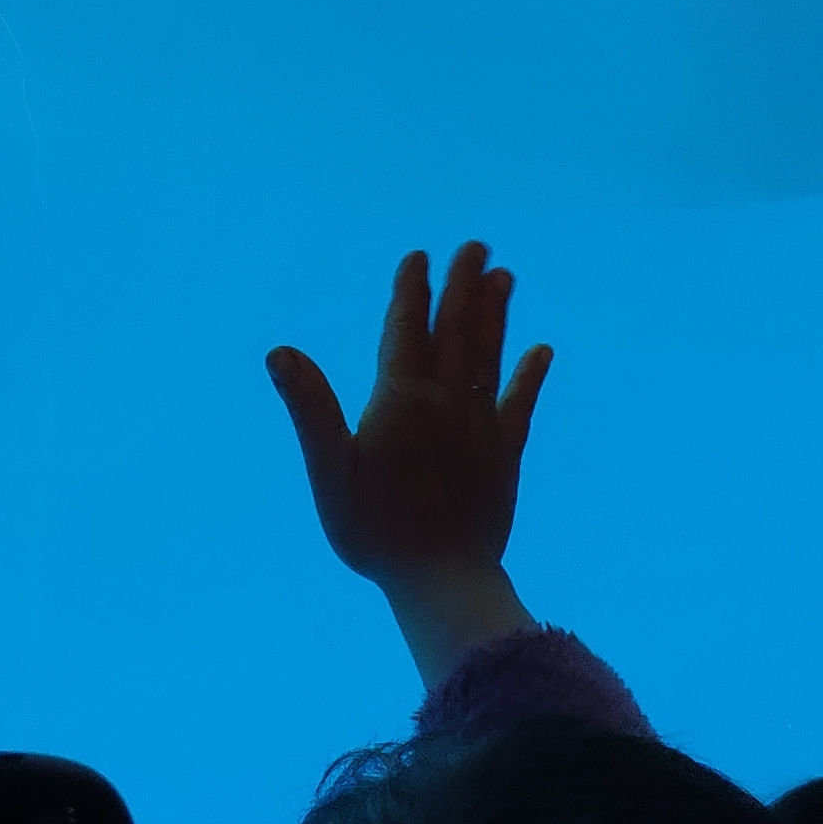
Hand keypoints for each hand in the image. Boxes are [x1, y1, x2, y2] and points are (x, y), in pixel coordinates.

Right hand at [268, 242, 551, 688]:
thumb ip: (310, 407)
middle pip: (457, 331)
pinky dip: (530, 375)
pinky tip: (542, 351)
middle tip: (476, 245)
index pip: (407, 330)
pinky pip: (520, 404)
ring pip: (490, 356)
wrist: (441, 577)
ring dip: (496, 314)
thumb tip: (280, 351)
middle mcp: (445, 402)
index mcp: (400, 401)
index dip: (411, 291)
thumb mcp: (329, 470)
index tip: (418, 256)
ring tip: (504, 277)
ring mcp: (480, 426)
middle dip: (464, 285)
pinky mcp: (504, 454)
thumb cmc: (374, 530)